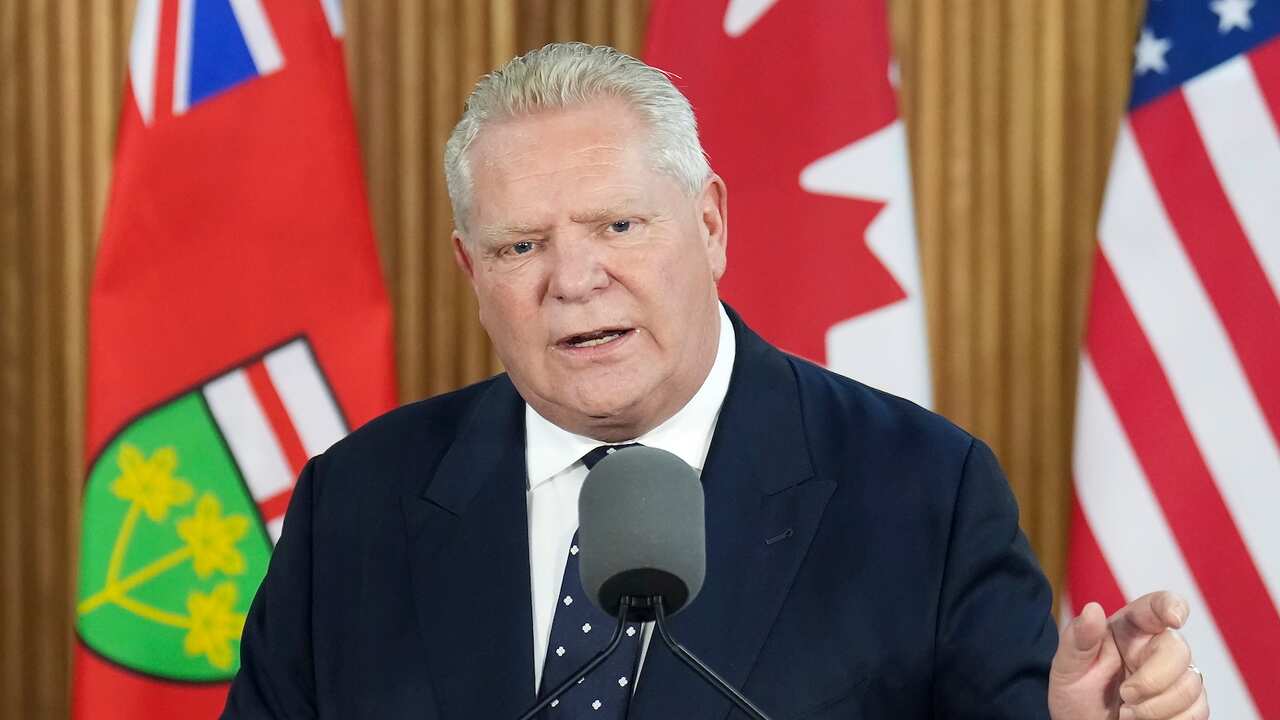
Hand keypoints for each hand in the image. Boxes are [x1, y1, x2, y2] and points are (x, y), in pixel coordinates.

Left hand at [1048, 592, 1208, 718]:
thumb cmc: (1077, 693)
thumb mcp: (1067, 667)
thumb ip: (1078, 640)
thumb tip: (1093, 609)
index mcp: (1129, 629)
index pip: (1156, 606)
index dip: (1171, 605)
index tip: (1173, 619)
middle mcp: (1156, 647)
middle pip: (1178, 650)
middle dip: (1152, 680)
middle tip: (1126, 696)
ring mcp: (1176, 675)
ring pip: (1191, 684)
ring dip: (1157, 707)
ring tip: (1128, 714)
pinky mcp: (1188, 704)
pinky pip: (1198, 711)